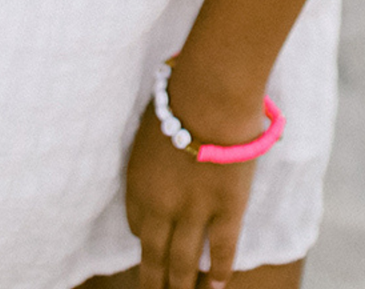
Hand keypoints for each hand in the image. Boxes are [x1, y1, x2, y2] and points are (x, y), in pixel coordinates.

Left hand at [124, 92, 261, 288]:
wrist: (210, 95)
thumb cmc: (180, 97)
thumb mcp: (152, 126)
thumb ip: (154, 153)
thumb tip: (160, 160)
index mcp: (138, 184)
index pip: (137, 226)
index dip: (146, 237)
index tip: (151, 245)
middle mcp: (161, 207)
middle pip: (155, 256)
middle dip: (155, 281)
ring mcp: (194, 213)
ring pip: (184, 263)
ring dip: (183, 285)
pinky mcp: (226, 211)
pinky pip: (222, 251)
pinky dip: (220, 272)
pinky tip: (218, 285)